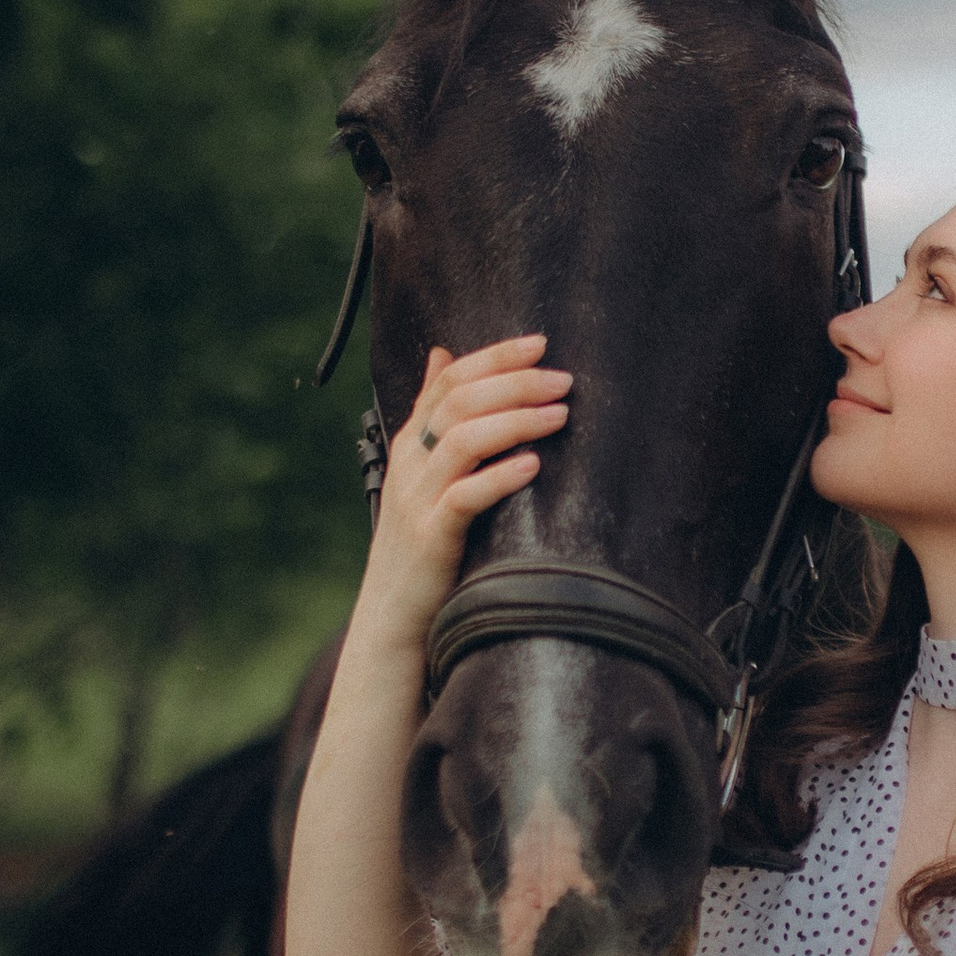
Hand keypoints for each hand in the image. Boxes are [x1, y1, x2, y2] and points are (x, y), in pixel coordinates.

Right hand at [356, 335, 571, 653]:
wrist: (393, 612)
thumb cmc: (421, 543)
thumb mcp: (422, 471)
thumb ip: (433, 416)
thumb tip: (442, 353)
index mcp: (411, 442)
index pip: (447, 380)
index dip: (493, 356)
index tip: (538, 343)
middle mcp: (410, 462)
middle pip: (459, 401)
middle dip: (514, 382)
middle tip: (562, 380)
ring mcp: (418, 497)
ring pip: (462, 439)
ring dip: (515, 421)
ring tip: (559, 415)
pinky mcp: (432, 535)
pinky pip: (465, 496)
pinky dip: (500, 476)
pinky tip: (533, 465)